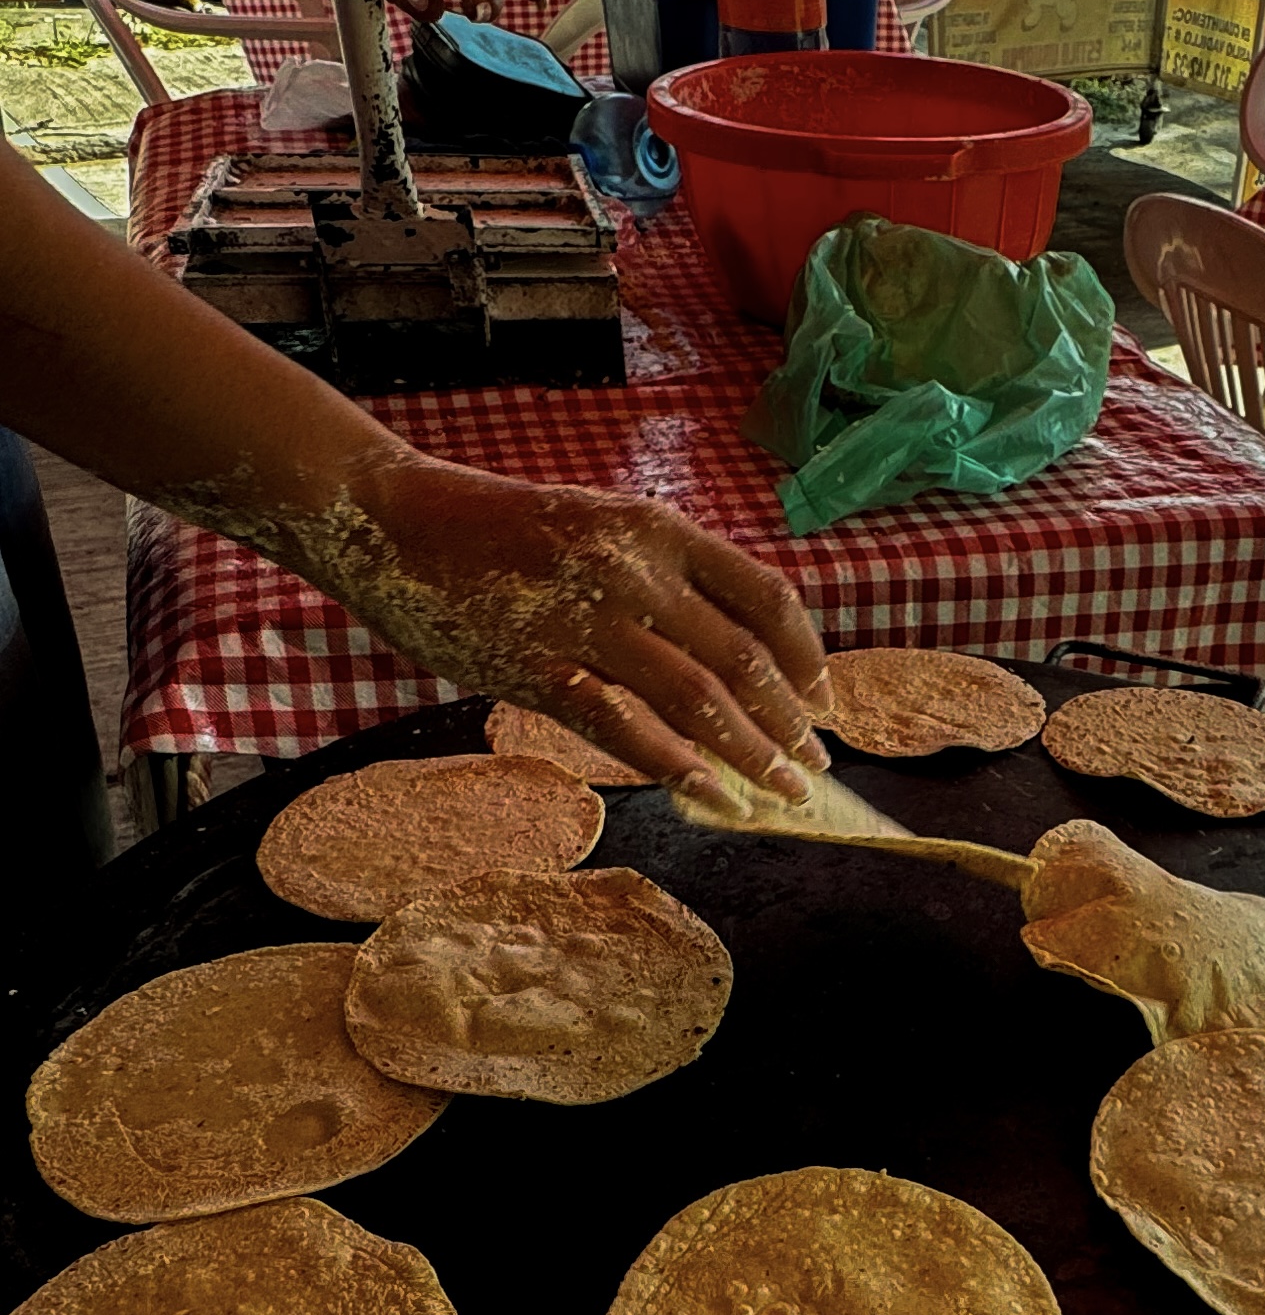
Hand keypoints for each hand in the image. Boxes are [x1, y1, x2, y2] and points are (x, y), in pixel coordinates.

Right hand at [317, 454, 832, 798]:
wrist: (393, 521)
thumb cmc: (500, 529)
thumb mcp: (601, 527)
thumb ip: (663, 577)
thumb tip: (731, 651)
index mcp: (659, 529)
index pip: (766, 596)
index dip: (806, 656)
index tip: (822, 699)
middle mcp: (635, 570)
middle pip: (743, 658)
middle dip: (789, 722)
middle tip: (814, 766)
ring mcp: (586, 620)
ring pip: (697, 698)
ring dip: (749, 753)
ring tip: (780, 791)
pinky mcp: (536, 668)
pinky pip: (620, 725)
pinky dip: (672, 765)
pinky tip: (707, 793)